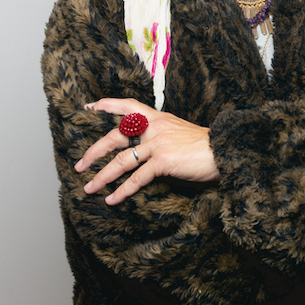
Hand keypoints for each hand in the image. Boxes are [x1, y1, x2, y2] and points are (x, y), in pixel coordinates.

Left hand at [75, 98, 218, 205]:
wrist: (225, 150)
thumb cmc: (205, 146)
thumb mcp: (179, 133)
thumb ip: (160, 138)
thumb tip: (143, 152)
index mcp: (159, 118)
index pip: (129, 106)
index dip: (108, 105)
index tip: (90, 107)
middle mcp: (155, 127)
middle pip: (116, 136)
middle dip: (95, 152)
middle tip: (80, 165)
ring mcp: (158, 143)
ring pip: (121, 161)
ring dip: (102, 177)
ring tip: (89, 188)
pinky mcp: (164, 160)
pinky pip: (137, 178)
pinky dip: (122, 191)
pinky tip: (112, 199)